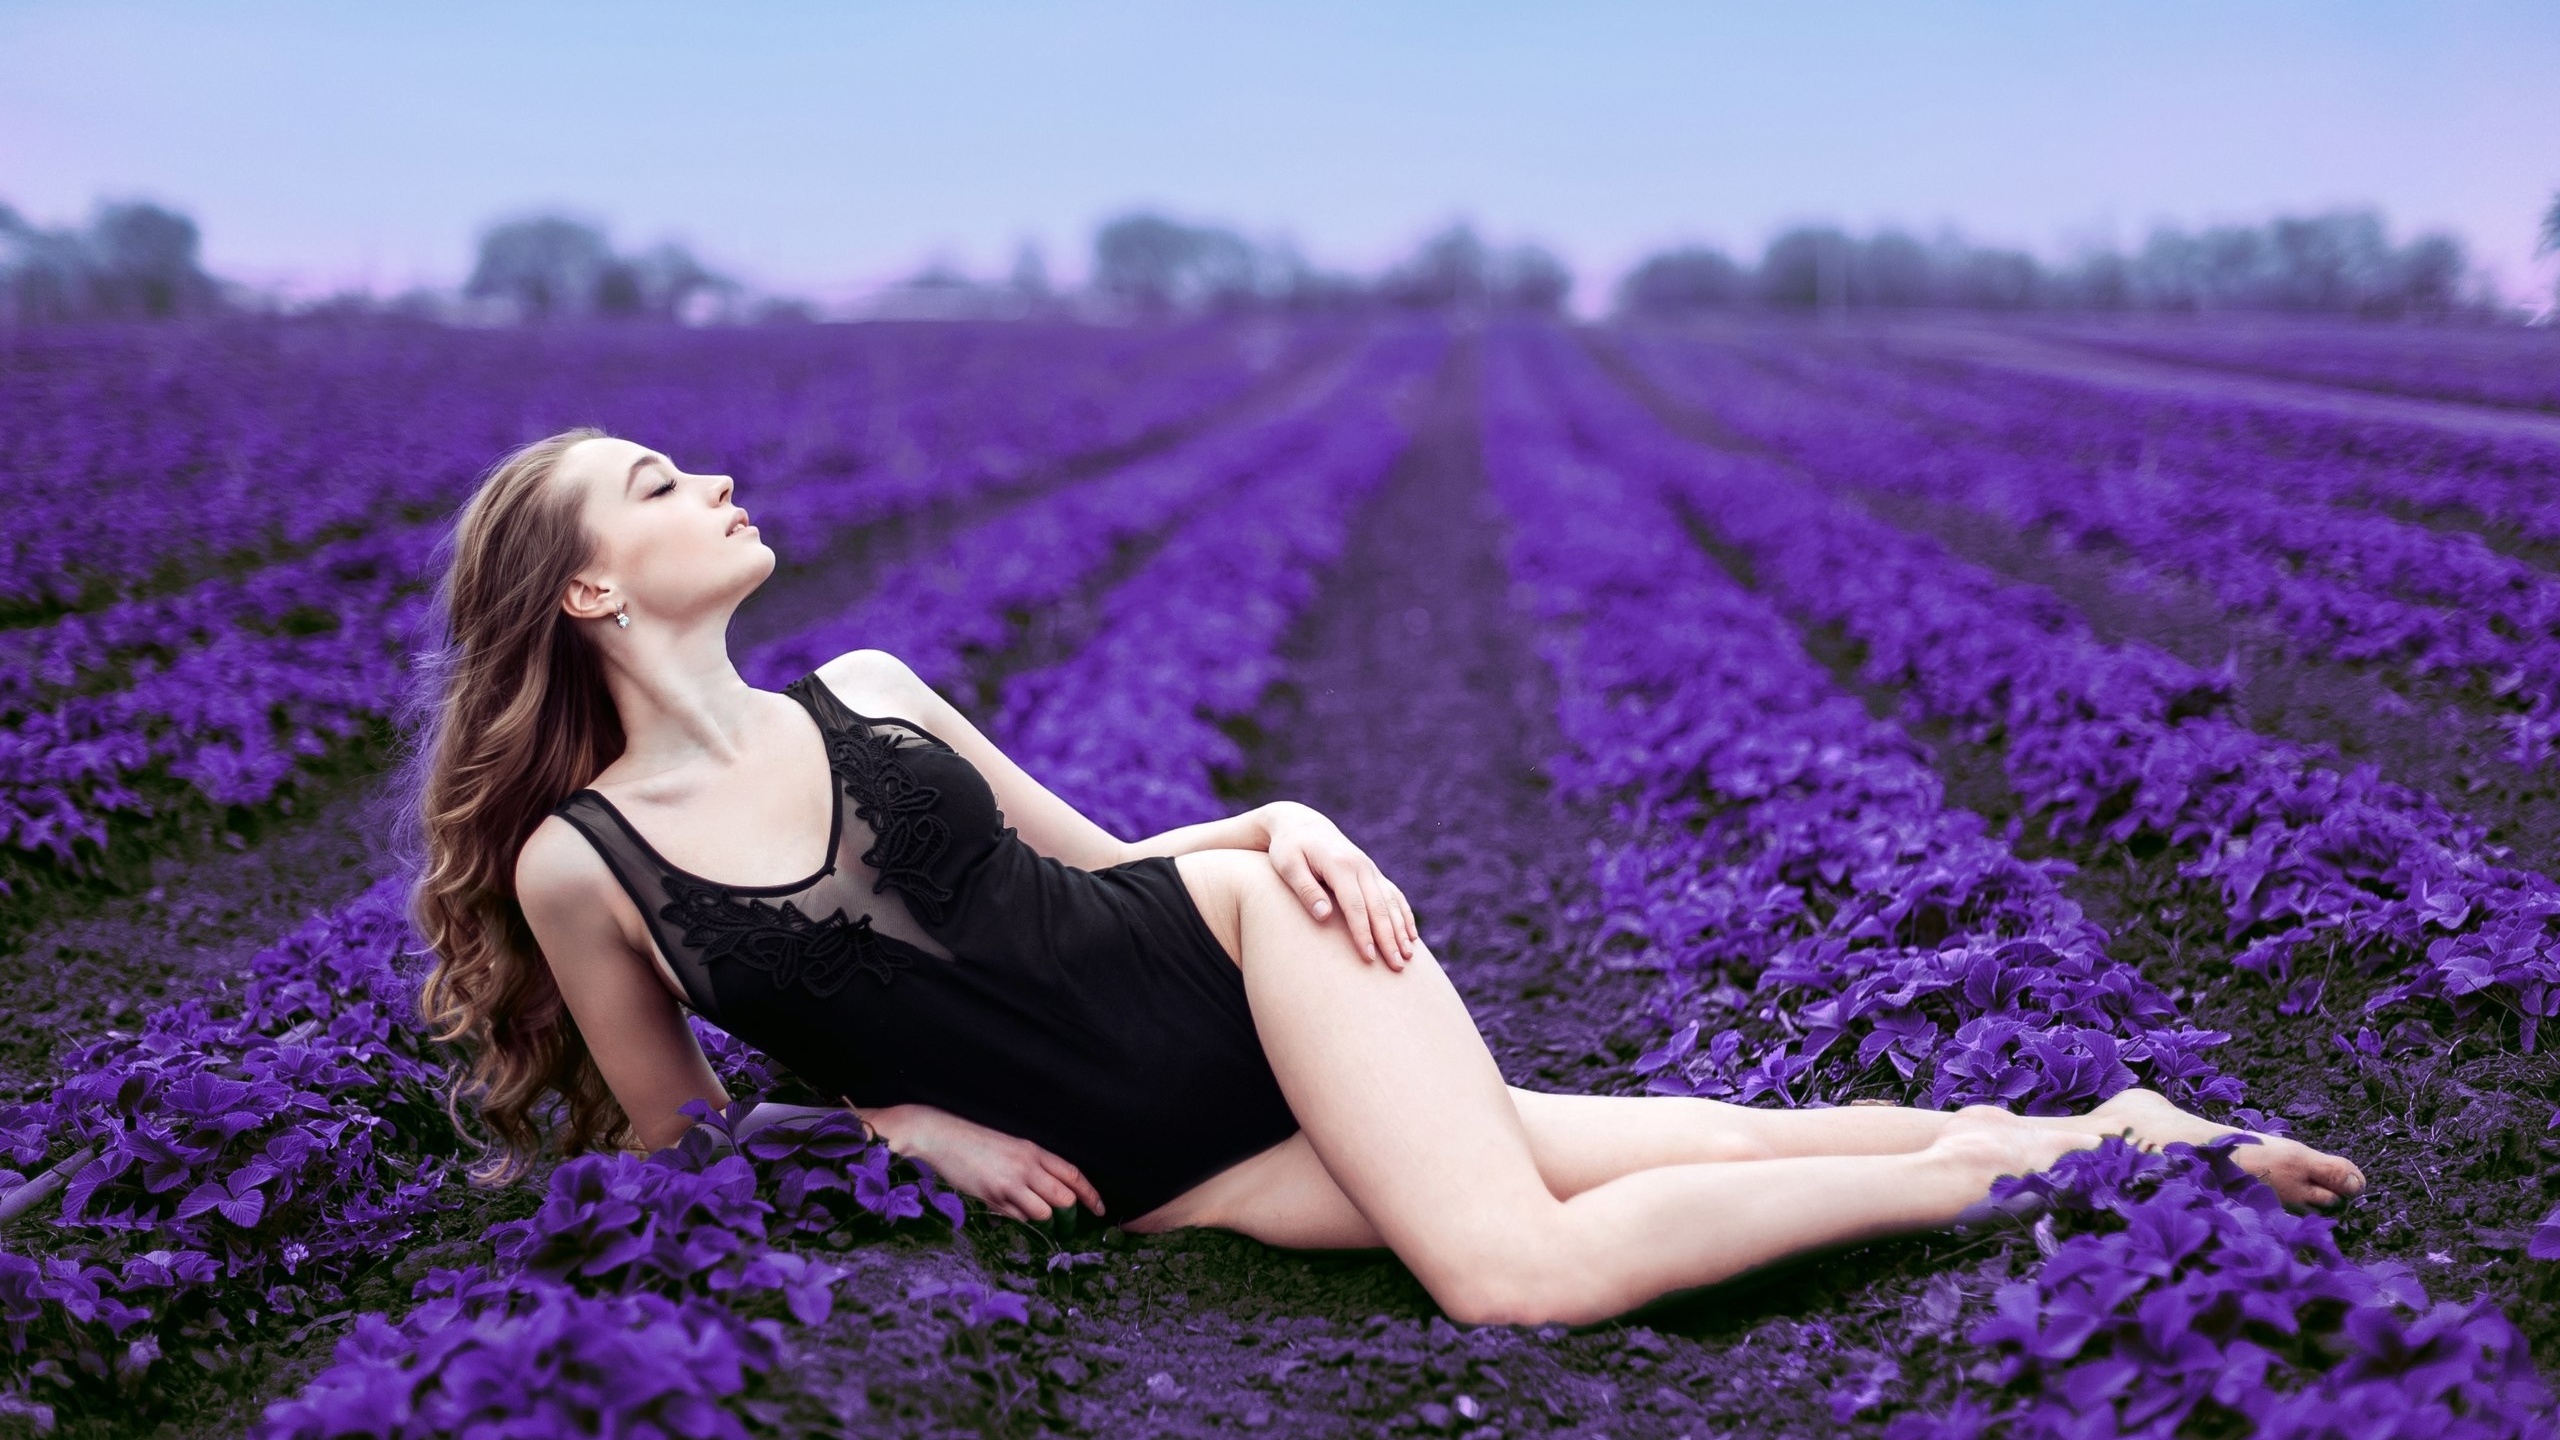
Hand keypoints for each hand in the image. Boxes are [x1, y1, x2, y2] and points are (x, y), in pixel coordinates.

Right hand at [867, 1103, 1104, 1222]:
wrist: (941, 1135)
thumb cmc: (974, 1142)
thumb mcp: (1010, 1148)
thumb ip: (1031, 1167)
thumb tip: (1049, 1195)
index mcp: (1034, 1150)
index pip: (1073, 1174)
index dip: (1090, 1193)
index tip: (1100, 1208)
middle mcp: (1027, 1165)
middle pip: (1064, 1198)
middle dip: (1068, 1212)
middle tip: (1066, 1221)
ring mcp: (1011, 1182)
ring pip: (1043, 1213)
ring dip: (1039, 1216)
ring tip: (1021, 1206)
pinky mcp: (993, 1196)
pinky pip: (1018, 1216)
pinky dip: (1017, 1216)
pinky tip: (1002, 1203)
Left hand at [1264, 802, 1417, 969]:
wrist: (1301, 824)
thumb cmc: (1288, 849)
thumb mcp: (1288, 866)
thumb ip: (1306, 889)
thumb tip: (1324, 915)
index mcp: (1340, 865)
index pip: (1355, 905)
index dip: (1362, 932)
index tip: (1368, 957)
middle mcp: (1360, 866)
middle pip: (1379, 907)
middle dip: (1389, 938)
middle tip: (1396, 967)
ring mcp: (1369, 869)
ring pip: (1391, 903)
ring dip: (1401, 930)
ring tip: (1408, 958)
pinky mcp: (1372, 873)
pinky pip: (1394, 895)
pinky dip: (1404, 916)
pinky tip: (1411, 936)